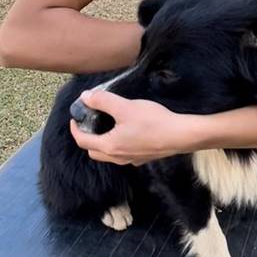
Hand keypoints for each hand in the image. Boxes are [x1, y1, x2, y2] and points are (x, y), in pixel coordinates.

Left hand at [69, 89, 196, 165]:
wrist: (181, 135)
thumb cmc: (153, 122)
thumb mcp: (125, 107)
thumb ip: (103, 101)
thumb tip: (85, 97)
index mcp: (110, 146)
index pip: (83, 141)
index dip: (75, 129)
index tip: (76, 117)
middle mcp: (119, 157)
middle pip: (94, 151)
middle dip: (87, 137)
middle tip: (89, 122)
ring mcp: (132, 159)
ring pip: (109, 154)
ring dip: (103, 142)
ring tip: (107, 125)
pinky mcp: (144, 157)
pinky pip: (124, 154)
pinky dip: (118, 144)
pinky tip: (127, 132)